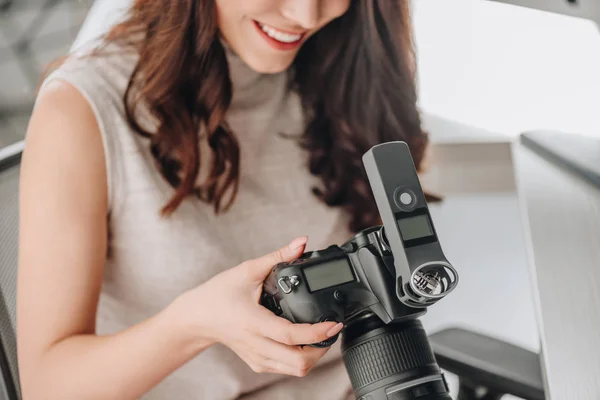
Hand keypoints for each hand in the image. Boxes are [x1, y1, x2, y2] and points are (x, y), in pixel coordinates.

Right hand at [176, 236, 343, 376]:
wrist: (197, 317)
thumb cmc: (218, 294)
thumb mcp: (248, 270)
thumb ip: (278, 256)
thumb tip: (301, 242)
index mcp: (253, 322)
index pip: (291, 336)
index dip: (318, 332)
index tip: (335, 324)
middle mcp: (256, 345)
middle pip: (299, 363)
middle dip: (322, 349)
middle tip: (331, 330)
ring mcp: (257, 358)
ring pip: (295, 370)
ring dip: (314, 357)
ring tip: (321, 336)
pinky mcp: (257, 363)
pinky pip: (286, 369)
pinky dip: (301, 359)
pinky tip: (304, 342)